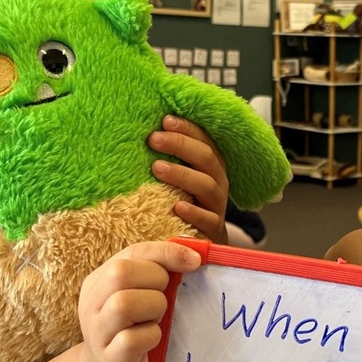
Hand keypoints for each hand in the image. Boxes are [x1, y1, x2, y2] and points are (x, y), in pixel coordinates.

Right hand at [76, 240, 201, 361]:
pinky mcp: (109, 359)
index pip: (133, 252)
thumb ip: (159, 272)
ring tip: (156, 320)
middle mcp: (91, 304)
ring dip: (153, 308)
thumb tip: (196, 254)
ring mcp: (97, 332)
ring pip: (123, 304)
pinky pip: (132, 339)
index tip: (196, 261)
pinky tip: (152, 342)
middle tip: (164, 299)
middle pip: (120, 273)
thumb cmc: (133, 330)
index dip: (166, 253)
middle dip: (156, 280)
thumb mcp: (141, 296)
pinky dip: (151, 337)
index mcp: (98, 281)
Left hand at [148, 115, 228, 242]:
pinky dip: (193, 212)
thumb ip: (170, 157)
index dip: (186, 128)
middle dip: (180, 145)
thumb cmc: (185, 201)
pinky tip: (177, 206)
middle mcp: (217, 181)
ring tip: (156, 168)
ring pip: (206, 185)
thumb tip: (144, 132)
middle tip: (153, 139)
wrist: (203, 241)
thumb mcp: (180, 177)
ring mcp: (216, 205)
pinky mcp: (213, 229)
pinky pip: (208, 219)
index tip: (164, 120)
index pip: (203, 140)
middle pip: (205, 157)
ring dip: (181, 174)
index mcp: (211, 164)